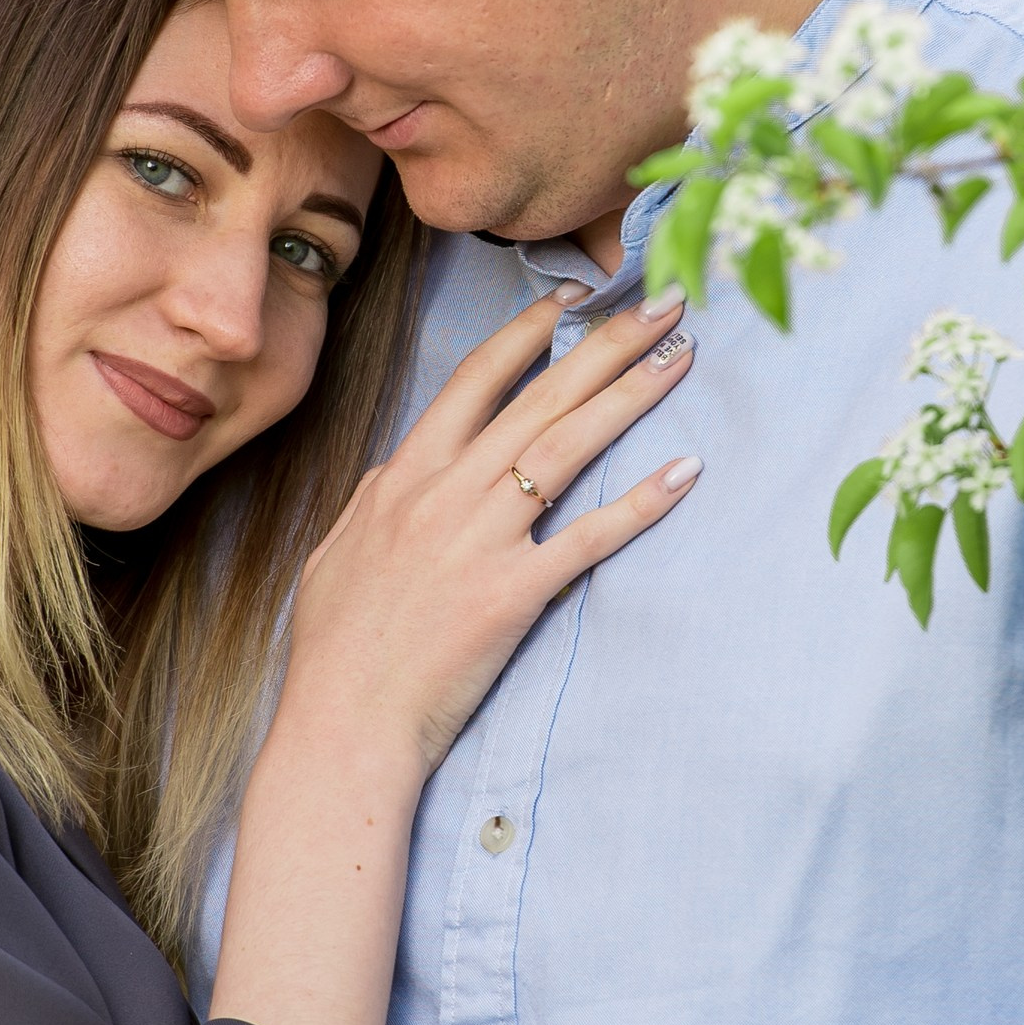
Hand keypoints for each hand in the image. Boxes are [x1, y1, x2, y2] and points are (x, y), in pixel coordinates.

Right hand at [276, 283, 698, 781]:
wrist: (343, 726)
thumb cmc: (338, 652)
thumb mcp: (339, 555)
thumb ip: (375, 504)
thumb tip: (397, 472)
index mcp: (403, 479)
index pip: (474, 381)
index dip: (528, 333)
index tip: (573, 298)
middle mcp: (444, 495)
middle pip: (539, 398)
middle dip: (605, 341)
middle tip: (662, 300)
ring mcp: (479, 541)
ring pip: (567, 445)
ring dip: (631, 393)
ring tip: (680, 354)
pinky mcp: (512, 594)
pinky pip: (590, 537)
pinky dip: (641, 502)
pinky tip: (685, 470)